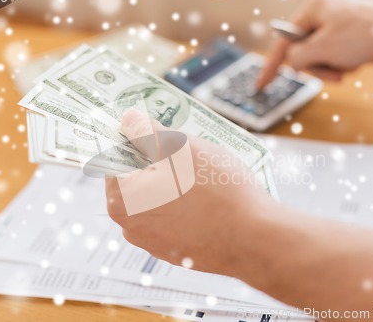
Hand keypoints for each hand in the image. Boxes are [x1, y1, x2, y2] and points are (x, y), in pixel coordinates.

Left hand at [106, 109, 276, 275]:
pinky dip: (186, 205)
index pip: (117, 158)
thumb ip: (147, 131)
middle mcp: (131, 227)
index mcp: (122, 199)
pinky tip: (209, 198)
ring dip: (173, 183)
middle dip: (158, 161)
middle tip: (185, 150)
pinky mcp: (177, 252)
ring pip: (158, 199)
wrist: (255, 239)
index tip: (155, 130)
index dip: (137, 139)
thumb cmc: (216, 190)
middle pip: (138, 180)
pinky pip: (175, 219)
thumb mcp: (179, 147)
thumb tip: (129, 120)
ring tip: (203, 174)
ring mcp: (155, 243)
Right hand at [257, 0, 372, 86]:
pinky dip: (343, 64)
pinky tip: (357, 61)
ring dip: (331, 67)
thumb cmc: (368, 35)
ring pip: (319, 57)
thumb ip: (296, 57)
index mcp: (313, 9)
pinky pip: (335, 57)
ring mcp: (337, 25)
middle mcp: (323, 14)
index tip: (261, 84)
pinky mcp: (350, 36)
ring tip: (349, 65)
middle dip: (317, 66)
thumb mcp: (322, 49)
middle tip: (332, 72)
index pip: (283, 41)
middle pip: (303, 51)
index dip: (270, 65)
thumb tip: (290, 62)